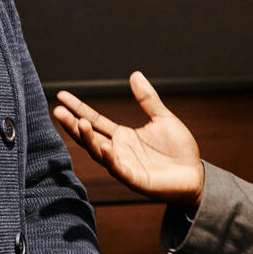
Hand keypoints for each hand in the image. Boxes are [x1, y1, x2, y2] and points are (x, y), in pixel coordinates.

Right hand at [53, 71, 204, 206]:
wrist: (195, 176)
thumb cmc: (179, 150)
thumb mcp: (162, 118)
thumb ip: (147, 99)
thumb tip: (135, 74)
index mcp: (123, 136)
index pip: (95, 120)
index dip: (78, 108)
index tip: (61, 96)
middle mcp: (118, 150)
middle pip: (89, 136)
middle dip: (73, 125)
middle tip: (57, 111)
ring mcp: (124, 166)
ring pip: (99, 152)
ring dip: (88, 139)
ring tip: (79, 123)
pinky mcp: (135, 179)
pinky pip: (119, 169)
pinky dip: (110, 160)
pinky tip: (104, 148)